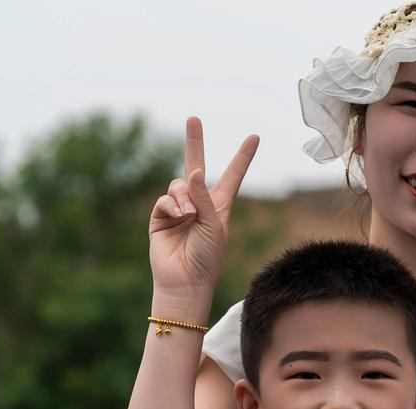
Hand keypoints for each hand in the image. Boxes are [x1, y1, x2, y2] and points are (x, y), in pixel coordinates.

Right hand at [149, 118, 259, 297]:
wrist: (185, 281)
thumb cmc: (207, 258)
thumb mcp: (214, 225)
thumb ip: (204, 197)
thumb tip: (195, 171)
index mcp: (220, 207)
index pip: (232, 176)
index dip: (242, 157)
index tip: (254, 137)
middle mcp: (199, 205)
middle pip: (196, 166)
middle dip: (194, 142)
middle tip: (194, 118)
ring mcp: (179, 210)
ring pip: (179, 184)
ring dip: (185, 195)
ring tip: (189, 215)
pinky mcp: (161, 217)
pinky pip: (165, 199)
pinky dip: (172, 205)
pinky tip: (178, 217)